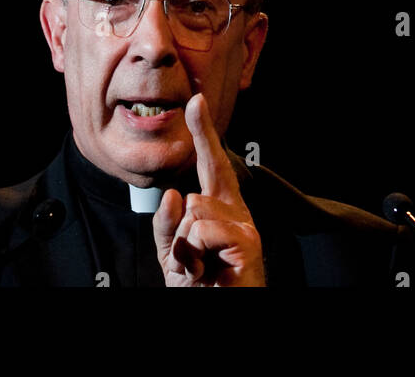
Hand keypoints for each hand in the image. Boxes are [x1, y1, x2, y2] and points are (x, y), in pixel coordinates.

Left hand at [152, 93, 265, 286]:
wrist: (217, 312)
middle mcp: (234, 212)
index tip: (195, 101)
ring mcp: (244, 226)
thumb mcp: (173, 254)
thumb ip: (167, 224)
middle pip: (191, 197)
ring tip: (199, 269)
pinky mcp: (248, 242)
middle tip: (190, 262)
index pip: (209, 164)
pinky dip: (195, 255)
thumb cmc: (199, 287)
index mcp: (219, 208)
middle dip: (179, 234)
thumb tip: (174, 195)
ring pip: (194, 213)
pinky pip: (203, 231)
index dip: (203, 132)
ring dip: (186, 248)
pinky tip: (206, 272)